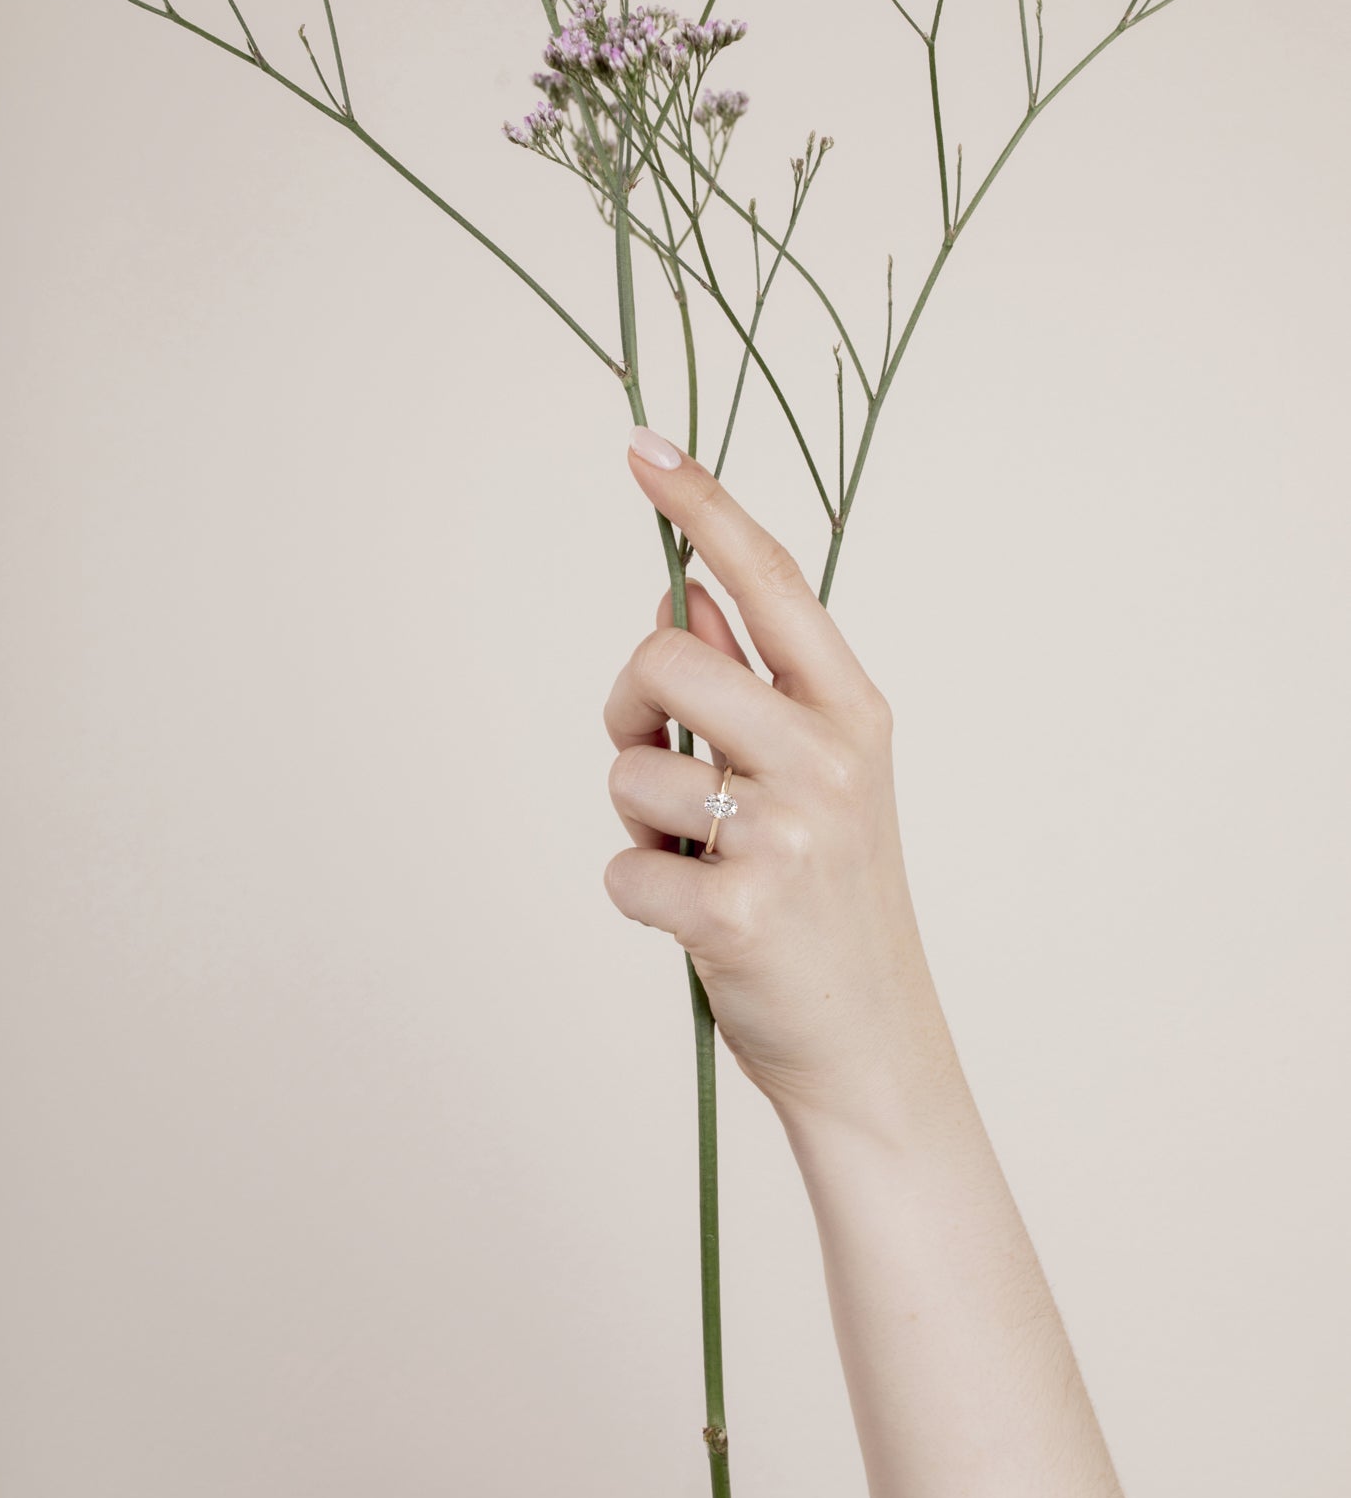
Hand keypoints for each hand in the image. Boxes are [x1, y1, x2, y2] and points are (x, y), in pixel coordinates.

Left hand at [603, 426, 954, 1138]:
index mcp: (853, 709)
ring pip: (629, 764)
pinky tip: (694, 921)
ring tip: (698, 859)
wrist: (876, 1051)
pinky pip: (621, 866)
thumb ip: (756, 689)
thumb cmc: (832, 901)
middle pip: (665, 652)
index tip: (644, 446)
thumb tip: (681, 598)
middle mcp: (830, 755)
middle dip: (628, 703)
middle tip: (654, 754)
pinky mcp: (737, 911)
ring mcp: (789, 832)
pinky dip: (637, 894)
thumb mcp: (822, 779)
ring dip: (637, 817)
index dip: (703, 506)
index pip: (771, 579)